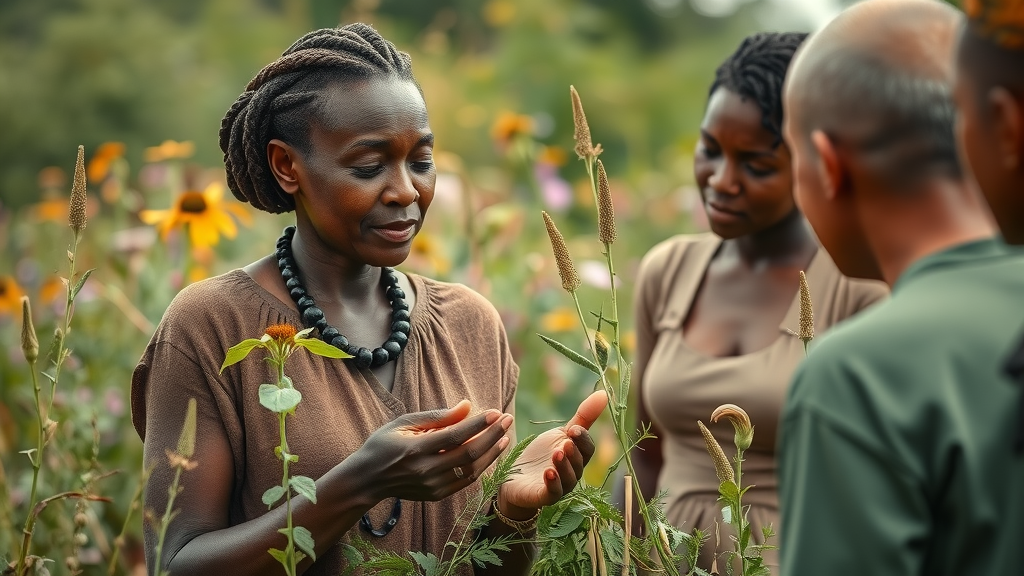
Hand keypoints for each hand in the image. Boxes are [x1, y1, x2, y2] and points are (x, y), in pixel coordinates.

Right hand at [358, 400, 513, 502]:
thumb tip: (468, 406)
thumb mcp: (404, 423)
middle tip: (507, 419)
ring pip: (471, 470)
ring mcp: (432, 486)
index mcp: (414, 449)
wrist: (368, 479)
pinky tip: (491, 452)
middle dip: (492, 435)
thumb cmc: (384, 444)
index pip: (455, 436)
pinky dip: (482, 466)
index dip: (478, 424)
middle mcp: (425, 471)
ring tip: (505, 435)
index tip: (495, 411)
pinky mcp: (436, 495)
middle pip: (468, 454)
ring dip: (492, 452)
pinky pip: (466, 481)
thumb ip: (437, 417)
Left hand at [497, 390, 607, 518]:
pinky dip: (552, 483)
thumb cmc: (541, 455)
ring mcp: (560, 486)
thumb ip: (583, 418)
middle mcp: (572, 473)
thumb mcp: (560, 434)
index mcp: (577, 457)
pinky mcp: (544, 496)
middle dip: (574, 452)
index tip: (574, 429)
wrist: (514, 478)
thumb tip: (604, 393)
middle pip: (580, 464)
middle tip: (566, 441)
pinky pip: (553, 492)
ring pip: (568, 479)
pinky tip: (548, 472)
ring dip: (564, 466)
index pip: (588, 449)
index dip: (583, 439)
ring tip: (557, 454)